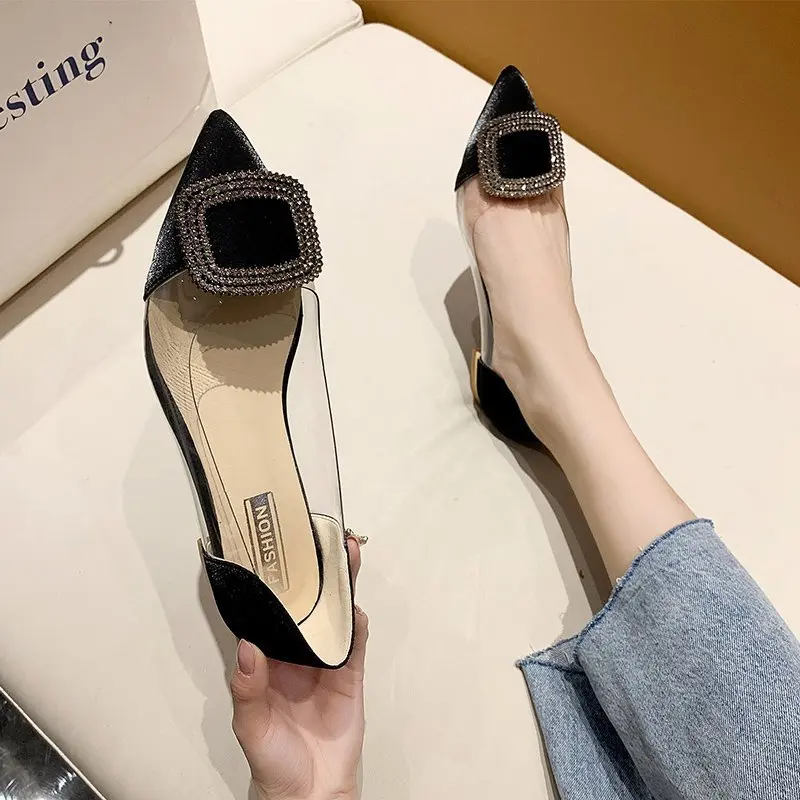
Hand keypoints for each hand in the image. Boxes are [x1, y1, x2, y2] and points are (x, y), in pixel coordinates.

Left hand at [230, 537, 367, 799]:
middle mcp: (296, 653)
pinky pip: (354, 643)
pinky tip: (355, 605)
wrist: (310, 792)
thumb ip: (247, 688)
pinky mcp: (350, 675)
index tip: (276, 551)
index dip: (275, 581)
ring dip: (341, 585)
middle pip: (308, 604)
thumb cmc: (272, 759)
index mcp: (268, 659)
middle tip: (321, 538)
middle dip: (316, 572)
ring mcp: (325, 662)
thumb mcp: (250, 725)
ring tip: (347, 554)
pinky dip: (356, 623)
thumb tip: (247, 648)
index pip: (271, 612)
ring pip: (334, 615)